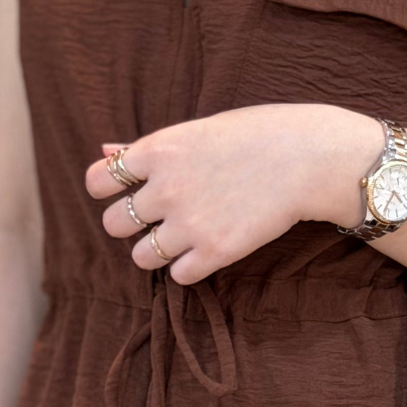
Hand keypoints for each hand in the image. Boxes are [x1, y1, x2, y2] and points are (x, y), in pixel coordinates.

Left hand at [84, 104, 382, 285]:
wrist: (308, 158)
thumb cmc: (256, 135)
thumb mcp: (196, 130)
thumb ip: (145, 147)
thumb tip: (104, 152)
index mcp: (158, 151)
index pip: (97, 182)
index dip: (108, 190)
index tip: (129, 192)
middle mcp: (166, 189)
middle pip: (114, 224)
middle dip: (133, 224)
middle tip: (161, 218)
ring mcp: (189, 224)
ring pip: (141, 257)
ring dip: (157, 252)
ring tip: (183, 239)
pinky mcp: (215, 252)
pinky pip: (177, 276)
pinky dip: (188, 268)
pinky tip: (207, 250)